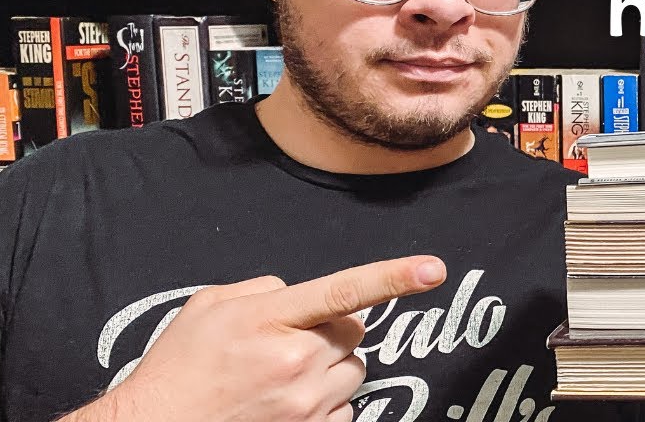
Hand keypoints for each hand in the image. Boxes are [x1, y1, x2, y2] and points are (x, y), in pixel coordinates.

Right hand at [62, 255, 447, 421]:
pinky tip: (285, 404)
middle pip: (352, 332)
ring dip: (328, 369)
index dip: (393, 278)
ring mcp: (305, 404)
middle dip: (328, 333)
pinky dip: (324, 404)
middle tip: (285, 345)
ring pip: (352, 370)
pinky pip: (345, 408)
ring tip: (280, 378)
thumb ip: (263, 291)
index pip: (344, 292)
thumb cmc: (179, 369)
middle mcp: (296, 362)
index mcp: (270, 320)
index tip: (434, 269)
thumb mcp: (209, 308)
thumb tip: (296, 297)